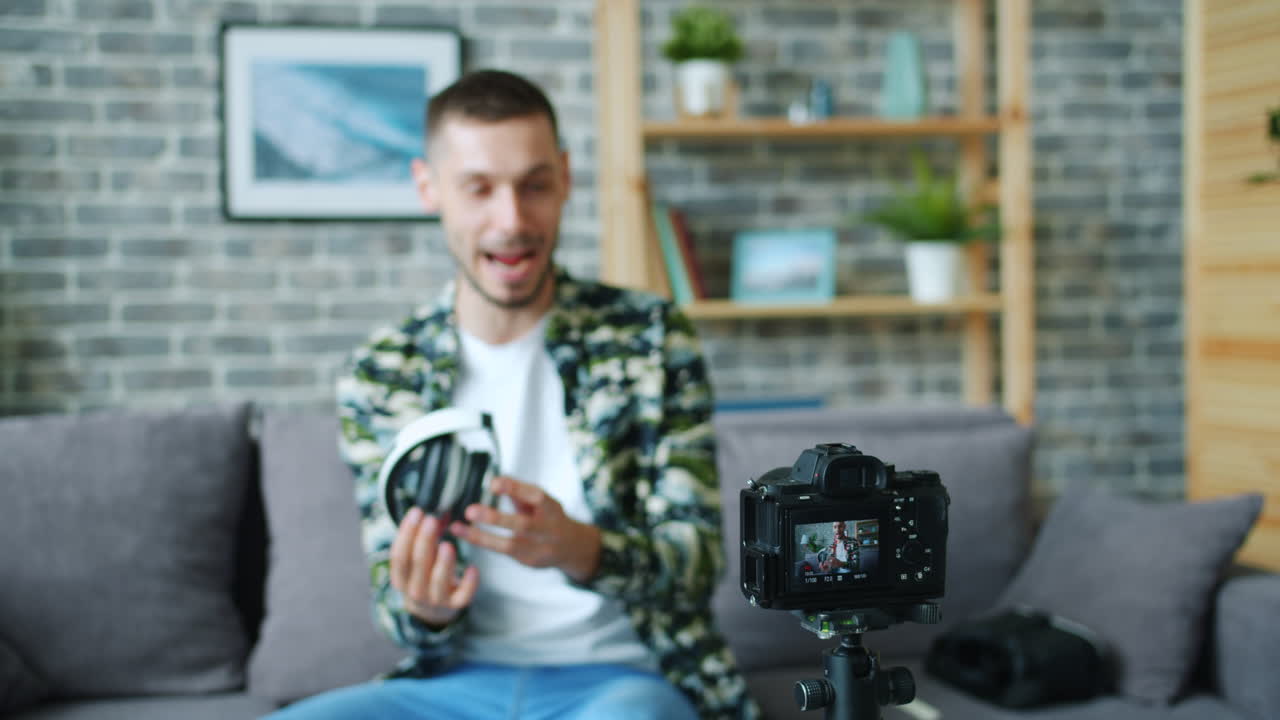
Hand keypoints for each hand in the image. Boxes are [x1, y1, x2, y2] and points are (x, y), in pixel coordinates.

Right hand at [389, 507, 479, 627]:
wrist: (433, 609)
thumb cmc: (424, 575)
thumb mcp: (418, 559)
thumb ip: (424, 537)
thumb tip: (439, 508)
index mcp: (401, 578)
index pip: (399, 555)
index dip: (406, 533)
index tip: (417, 512)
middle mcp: (415, 591)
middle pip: (417, 565)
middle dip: (424, 541)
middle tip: (432, 520)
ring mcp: (435, 600)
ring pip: (438, 582)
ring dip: (443, 563)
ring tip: (448, 545)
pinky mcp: (455, 605)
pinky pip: (462, 596)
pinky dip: (468, 583)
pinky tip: (472, 568)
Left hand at [449, 475, 601, 582]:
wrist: (570, 547)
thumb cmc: (549, 517)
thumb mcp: (541, 501)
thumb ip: (520, 491)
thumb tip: (495, 480)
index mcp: (552, 508)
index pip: (536, 497)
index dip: (516, 489)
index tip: (494, 484)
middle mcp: (548, 529)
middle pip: (523, 525)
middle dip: (496, 518)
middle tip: (471, 510)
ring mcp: (539, 548)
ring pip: (509, 544)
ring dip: (481, 536)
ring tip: (459, 527)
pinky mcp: (528, 561)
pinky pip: (502, 552)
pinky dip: (482, 542)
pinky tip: (464, 534)